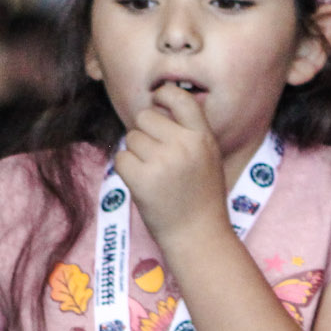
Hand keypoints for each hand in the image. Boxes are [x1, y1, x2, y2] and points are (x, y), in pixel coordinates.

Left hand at [114, 84, 227, 244]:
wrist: (198, 235)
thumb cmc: (201, 196)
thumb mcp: (209, 156)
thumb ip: (189, 131)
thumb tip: (155, 106)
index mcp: (203, 136)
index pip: (178, 97)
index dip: (163, 95)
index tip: (157, 102)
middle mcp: (184, 145)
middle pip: (145, 117)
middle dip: (145, 132)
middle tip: (156, 156)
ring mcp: (162, 162)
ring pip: (131, 138)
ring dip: (136, 153)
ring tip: (154, 174)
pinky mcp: (142, 179)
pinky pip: (121, 158)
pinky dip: (127, 170)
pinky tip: (143, 183)